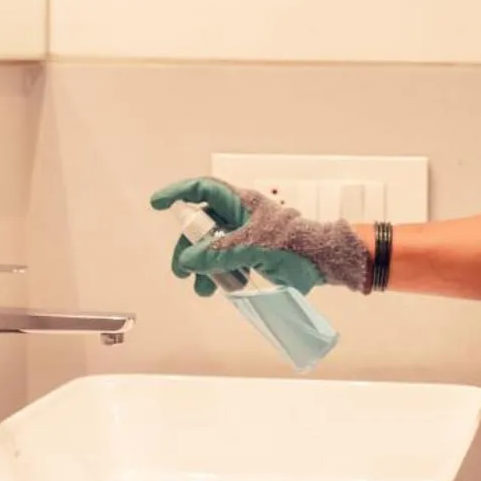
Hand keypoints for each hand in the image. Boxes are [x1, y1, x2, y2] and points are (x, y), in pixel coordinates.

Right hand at [150, 177, 372, 296]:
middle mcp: (240, 217)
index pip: (203, 190)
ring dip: (201, 267)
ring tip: (200, 290)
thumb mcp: (253, 247)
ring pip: (212, 248)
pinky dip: (218, 275)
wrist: (323, 262)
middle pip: (202, 226)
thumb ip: (218, 253)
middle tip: (180, 272)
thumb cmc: (293, 246)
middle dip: (187, 248)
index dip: (178, 193)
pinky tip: (219, 289)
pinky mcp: (252, 255)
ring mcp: (246, 236)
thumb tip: (187, 262)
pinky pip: (226, 262)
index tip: (156, 204)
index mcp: (241, 203)